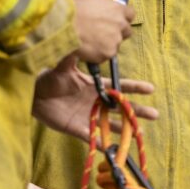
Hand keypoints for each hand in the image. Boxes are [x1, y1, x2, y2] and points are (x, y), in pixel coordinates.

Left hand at [33, 54, 157, 141]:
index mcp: (95, 86)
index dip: (135, 87)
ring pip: (112, 123)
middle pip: (121, 107)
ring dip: (126, 128)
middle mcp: (96, 101)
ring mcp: (89, 116)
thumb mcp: (62, 66)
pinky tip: (115, 149)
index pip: (119, 86)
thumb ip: (73, 56)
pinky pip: (94, 137)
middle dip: (138, 110)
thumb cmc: (49, 78)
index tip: (150, 89)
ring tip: (141, 133)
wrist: (34, 96)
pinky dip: (103, 143)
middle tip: (155, 114)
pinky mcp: (79, 128)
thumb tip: (83, 39)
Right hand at [72, 0, 133, 62]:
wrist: (65, 26)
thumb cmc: (74, 10)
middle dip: (118, 32)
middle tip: (104, 33)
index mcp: (117, 10)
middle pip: (127, 31)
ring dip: (108, 44)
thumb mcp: (92, 0)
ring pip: (116, 44)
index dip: (123, 17)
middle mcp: (120, 25)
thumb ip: (104, 7)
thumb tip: (104, 10)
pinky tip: (88, 48)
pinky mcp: (108, 53)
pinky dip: (99, 53)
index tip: (117, 19)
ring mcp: (115, 40)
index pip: (131, 14)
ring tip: (92, 41)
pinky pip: (106, 55)